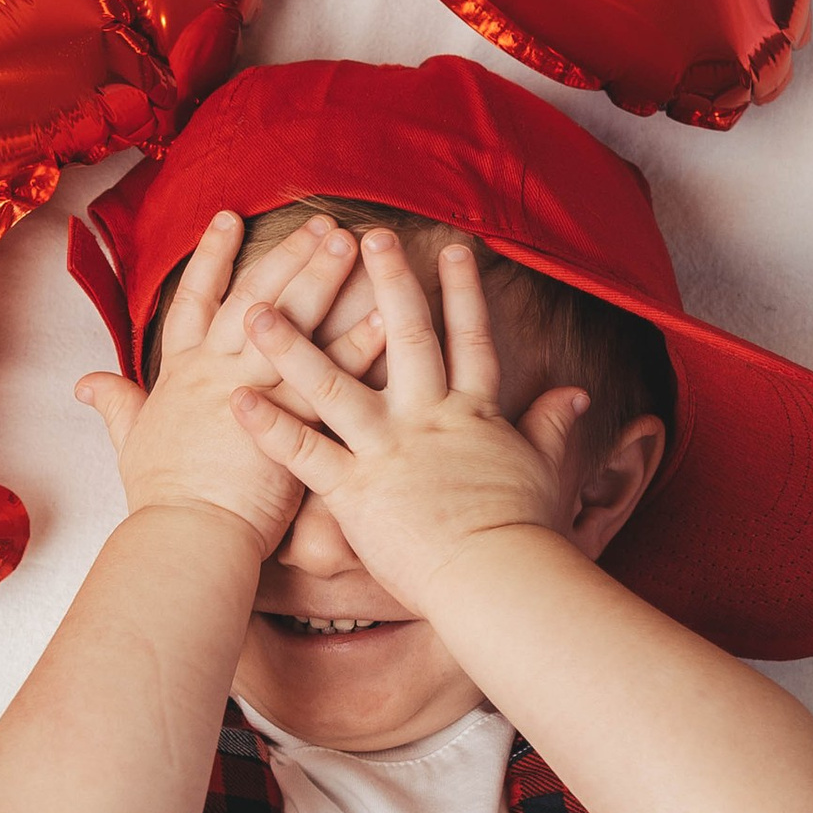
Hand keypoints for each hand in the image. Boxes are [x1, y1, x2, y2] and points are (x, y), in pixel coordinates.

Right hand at [77, 210, 383, 556]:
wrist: (186, 537)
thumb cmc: (161, 500)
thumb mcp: (130, 442)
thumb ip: (115, 405)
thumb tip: (85, 384)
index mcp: (182, 374)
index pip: (194, 300)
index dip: (211, 256)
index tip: (229, 217)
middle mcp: (217, 371)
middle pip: (254, 297)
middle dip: (286, 254)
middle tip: (319, 221)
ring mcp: (254, 390)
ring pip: (292, 322)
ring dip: (325, 279)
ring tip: (356, 243)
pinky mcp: (291, 421)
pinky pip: (332, 372)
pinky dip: (360, 343)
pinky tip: (387, 315)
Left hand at [232, 227, 582, 609]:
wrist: (498, 578)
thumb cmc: (525, 533)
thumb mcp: (545, 469)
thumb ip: (554, 425)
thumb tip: (577, 395)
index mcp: (473, 415)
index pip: (470, 340)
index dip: (464, 292)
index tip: (454, 248)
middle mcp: (427, 419)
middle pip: (407, 338)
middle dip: (388, 281)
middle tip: (365, 234)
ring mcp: (387, 450)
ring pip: (334, 385)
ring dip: (294, 344)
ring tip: (259, 305)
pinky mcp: (354, 490)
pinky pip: (304, 453)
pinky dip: (269, 427)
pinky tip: (235, 400)